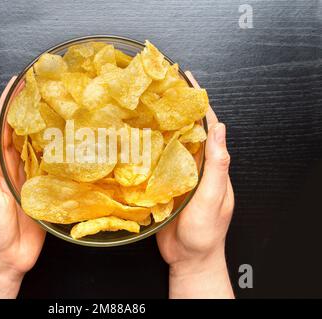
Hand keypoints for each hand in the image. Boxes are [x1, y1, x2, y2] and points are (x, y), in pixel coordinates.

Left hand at [0, 76, 44, 298]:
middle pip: (23, 132)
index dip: (9, 103)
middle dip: (33, 110)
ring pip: (41, 147)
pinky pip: (55, 169)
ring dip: (50, 128)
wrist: (3, 262)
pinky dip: (63, 154)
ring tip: (65, 109)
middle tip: (49, 89)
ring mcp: (31, 178)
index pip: (1, 125)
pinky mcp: (46, 192)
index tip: (19, 82)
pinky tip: (74, 144)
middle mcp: (13, 166)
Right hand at [156, 71, 233, 298]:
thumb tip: (220, 128)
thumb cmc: (204, 233)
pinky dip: (147, 147)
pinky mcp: (163, 184)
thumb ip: (217, 165)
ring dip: (159, 124)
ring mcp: (179, 175)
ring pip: (170, 143)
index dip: (199, 100)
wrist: (189, 259)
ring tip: (143, 105)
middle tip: (158, 86)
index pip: (208, 125)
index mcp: (212, 165)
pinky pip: (156, 161)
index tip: (186, 79)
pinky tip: (134, 138)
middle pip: (187, 129)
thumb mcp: (213, 198)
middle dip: (175, 106)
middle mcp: (195, 165)